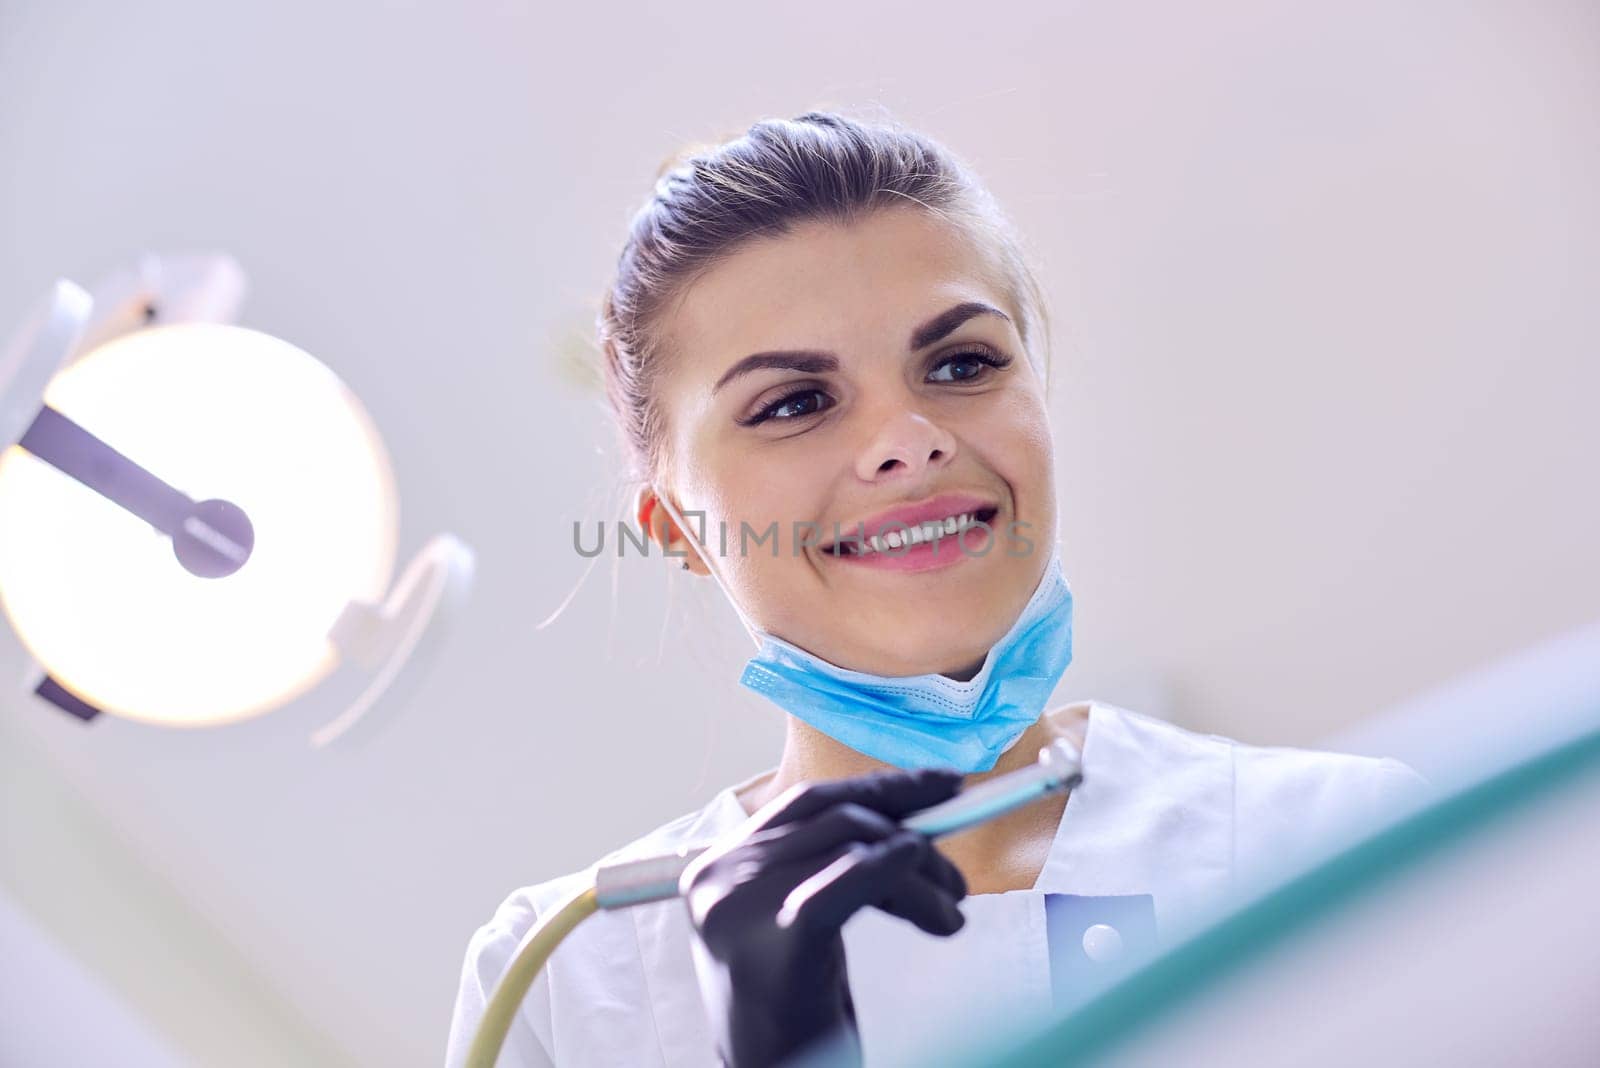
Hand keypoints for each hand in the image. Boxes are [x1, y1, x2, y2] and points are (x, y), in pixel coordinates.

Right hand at [679, 766, 969, 1067]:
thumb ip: (838, 861)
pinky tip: (934, 903)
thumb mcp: (803, 916)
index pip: (808, 802)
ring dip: (919, 873)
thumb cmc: (792, 1007)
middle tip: (956, 874)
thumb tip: (920, 812)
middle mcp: (718, 877)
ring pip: (852, 849)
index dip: (880, 787)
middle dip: (909, 832)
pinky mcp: (772, 947)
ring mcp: (738, 910)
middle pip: (833, 819)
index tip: (943, 784)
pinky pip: (846, 887)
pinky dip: (895, 877)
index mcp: (717, 866)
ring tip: (951, 912)